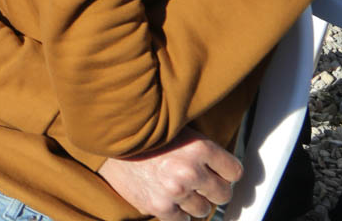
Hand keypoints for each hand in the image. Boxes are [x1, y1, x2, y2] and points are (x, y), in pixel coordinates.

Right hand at [98, 128, 242, 220]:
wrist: (107, 141)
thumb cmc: (142, 135)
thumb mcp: (177, 131)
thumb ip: (201, 150)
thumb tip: (223, 170)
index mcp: (199, 147)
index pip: (234, 171)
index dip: (225, 172)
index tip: (217, 172)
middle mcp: (190, 170)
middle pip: (223, 193)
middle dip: (211, 189)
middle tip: (197, 181)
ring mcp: (175, 190)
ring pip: (203, 210)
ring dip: (193, 201)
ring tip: (176, 187)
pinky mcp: (160, 206)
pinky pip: (183, 220)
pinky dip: (177, 212)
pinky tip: (167, 197)